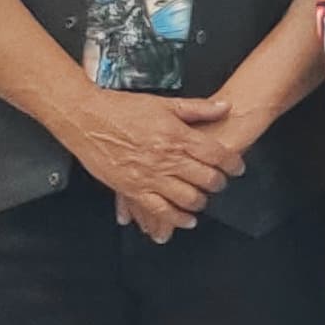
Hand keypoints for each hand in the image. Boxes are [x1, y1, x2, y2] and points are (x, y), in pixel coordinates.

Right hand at [70, 89, 238, 236]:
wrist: (86, 117)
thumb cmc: (121, 108)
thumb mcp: (164, 103)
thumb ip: (198, 108)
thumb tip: (225, 106)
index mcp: (177, 136)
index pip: (217, 155)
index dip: (232, 164)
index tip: (237, 167)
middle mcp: (167, 158)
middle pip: (206, 179)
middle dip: (219, 183)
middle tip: (220, 183)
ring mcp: (149, 176)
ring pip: (187, 198)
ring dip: (201, 202)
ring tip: (203, 199)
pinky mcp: (132, 189)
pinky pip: (160, 211)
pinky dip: (176, 219)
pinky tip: (186, 220)